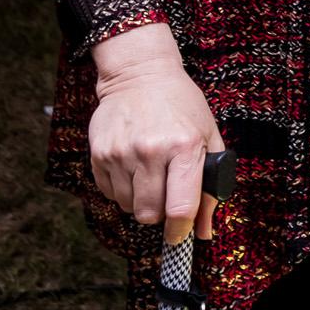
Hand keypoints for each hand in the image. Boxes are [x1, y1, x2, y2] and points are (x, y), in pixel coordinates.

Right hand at [88, 23, 225, 241]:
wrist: (141, 75)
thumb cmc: (181, 106)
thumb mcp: (207, 136)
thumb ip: (210, 185)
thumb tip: (204, 232)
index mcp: (184, 147)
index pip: (180, 206)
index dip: (181, 230)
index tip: (181, 235)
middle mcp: (151, 151)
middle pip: (149, 214)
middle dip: (159, 215)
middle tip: (167, 196)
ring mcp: (121, 153)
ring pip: (128, 207)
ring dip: (140, 200)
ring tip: (150, 173)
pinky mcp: (99, 154)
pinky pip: (109, 194)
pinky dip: (122, 189)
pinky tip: (132, 166)